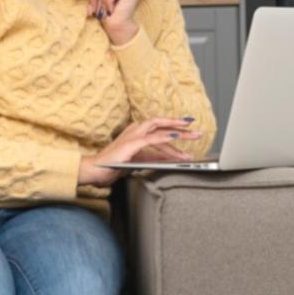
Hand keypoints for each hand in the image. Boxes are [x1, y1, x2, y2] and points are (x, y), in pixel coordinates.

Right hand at [78, 117, 202, 187]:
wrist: (95, 171)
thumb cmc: (114, 165)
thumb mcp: (140, 161)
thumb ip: (155, 158)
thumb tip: (172, 159)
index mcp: (136, 132)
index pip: (159, 127)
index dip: (175, 127)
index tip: (190, 129)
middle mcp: (135, 130)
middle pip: (162, 124)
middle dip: (180, 126)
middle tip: (198, 131)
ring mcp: (132, 135)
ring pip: (159, 128)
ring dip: (177, 131)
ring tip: (191, 135)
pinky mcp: (131, 144)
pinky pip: (151, 139)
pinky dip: (164, 137)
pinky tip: (175, 137)